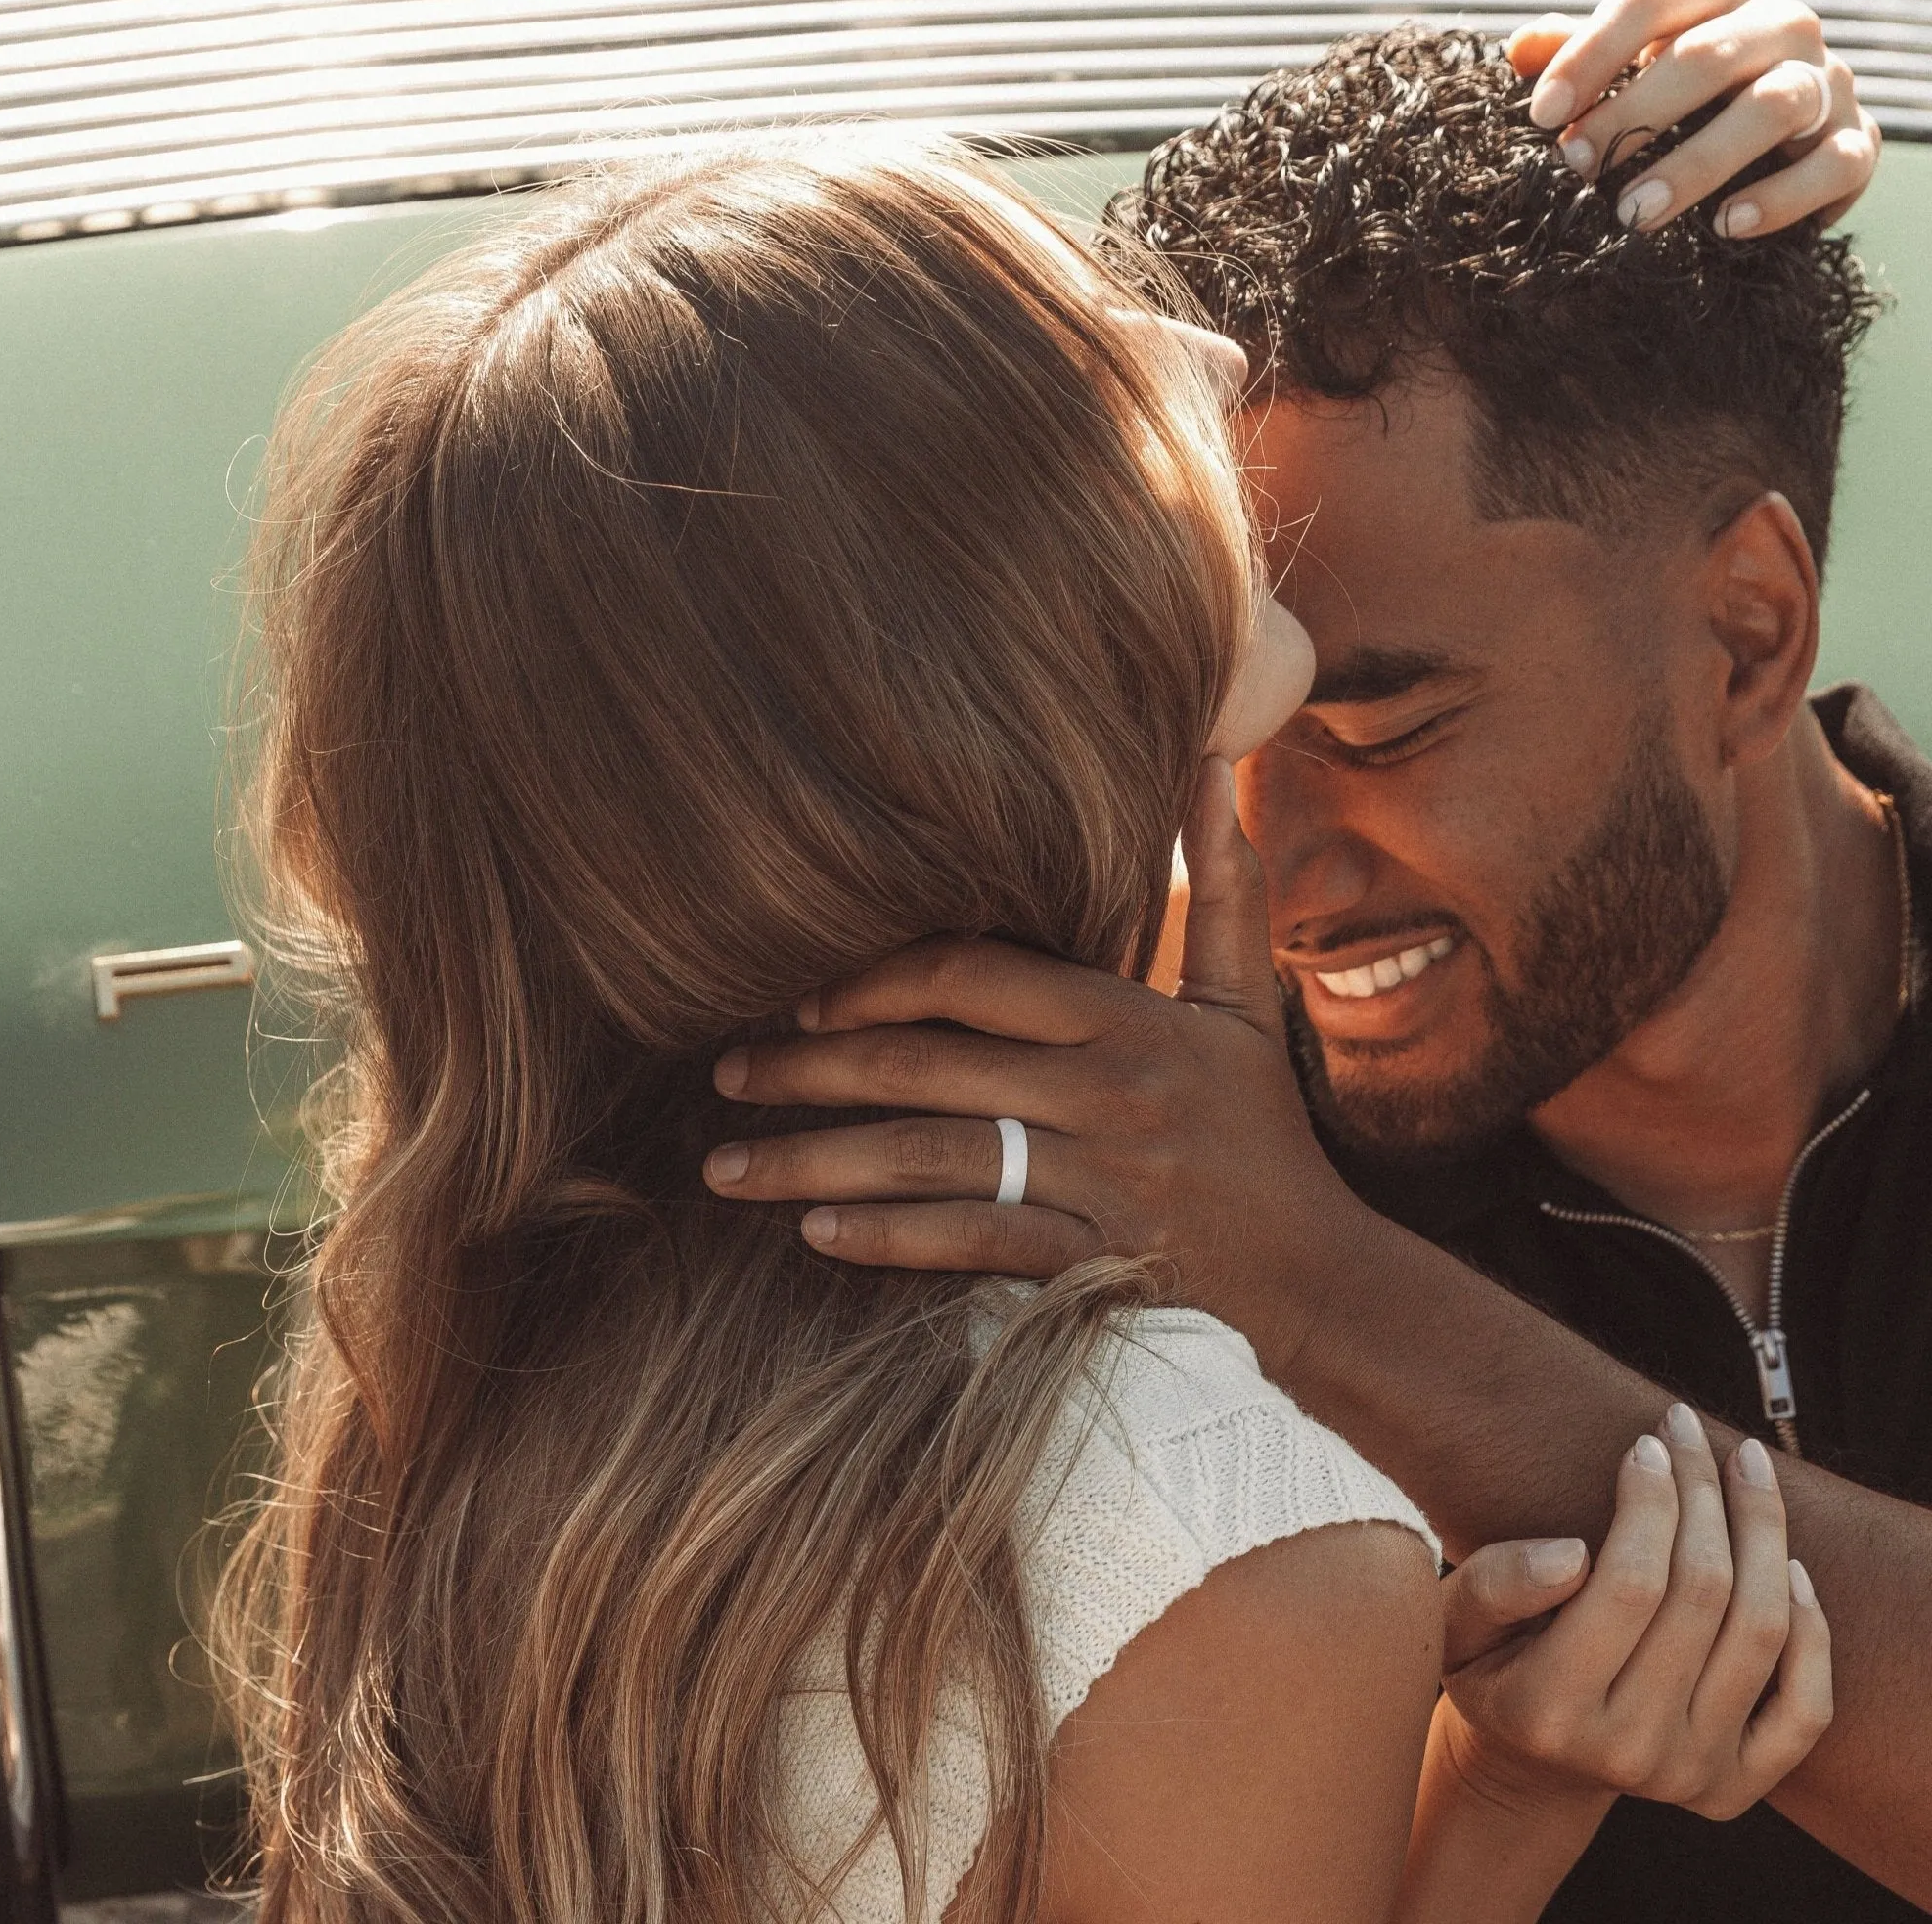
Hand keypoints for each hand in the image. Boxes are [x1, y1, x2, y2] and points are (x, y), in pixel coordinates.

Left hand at [701, 761, 1362, 1370]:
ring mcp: (1101, 1183)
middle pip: (927, 1065)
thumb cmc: (1262, 1138)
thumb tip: (1213, 764)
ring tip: (726, 1167)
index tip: (803, 993)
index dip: (876, 977)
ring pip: (932, 1157)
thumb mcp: (1245, 1006)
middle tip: (726, 1073)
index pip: (976, 974)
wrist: (1323, 1286)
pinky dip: (889, 1237)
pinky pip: (972, 1244)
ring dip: (814, 1160)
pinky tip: (814, 1234)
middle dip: (810, 1067)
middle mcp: (1111, 1093)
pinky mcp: (1095, 1265)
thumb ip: (1225, 887)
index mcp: (1130, 1019)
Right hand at [1433, 1404, 1832, 1821]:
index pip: (1629, 1584)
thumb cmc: (1491, 1662)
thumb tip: (1573, 1553)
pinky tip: (1787, 1563)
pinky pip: (1804, 1705)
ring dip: (1762, 1532)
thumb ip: (1499, 1583)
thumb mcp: (1456, 1619)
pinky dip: (1811, 1628)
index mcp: (1550, 1708)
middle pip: (1703, 1597)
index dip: (1649, 1502)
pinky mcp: (1739, 1787)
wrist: (1537, 1761)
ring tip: (1744, 1466)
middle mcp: (1630, 1751)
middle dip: (1703, 1493)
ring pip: (1760, 1634)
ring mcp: (1691, 1773)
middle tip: (1688, 1431)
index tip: (1646, 1443)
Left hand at [1508, 0, 1878, 235]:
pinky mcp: (1856, 144)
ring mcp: (1828, 81)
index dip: (1592, 53)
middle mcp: (1782, 25)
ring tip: (1634, 215)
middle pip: (1712, 52)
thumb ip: (1580, 53)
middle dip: (1635, 113)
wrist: (1782, 145)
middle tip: (1577, 167)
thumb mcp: (1631, 67)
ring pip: (1776, 104)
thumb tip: (1520, 47)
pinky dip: (1781, 198)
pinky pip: (1835, 164)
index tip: (1542, 116)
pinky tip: (1725, 227)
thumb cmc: (1684, 100)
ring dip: (1698, 162)